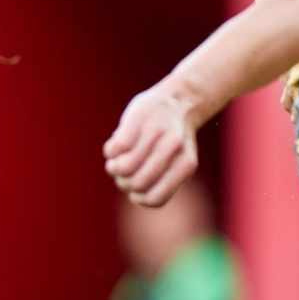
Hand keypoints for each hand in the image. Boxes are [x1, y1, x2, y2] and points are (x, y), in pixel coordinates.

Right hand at [103, 81, 202, 206]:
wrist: (179, 100)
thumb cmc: (173, 139)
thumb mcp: (179, 163)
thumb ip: (163, 181)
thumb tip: (136, 193)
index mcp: (186, 165)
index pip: (154, 199)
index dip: (138, 197)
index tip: (136, 187)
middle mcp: (174, 149)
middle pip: (136, 184)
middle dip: (124, 181)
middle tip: (126, 169)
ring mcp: (156, 133)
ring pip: (123, 168)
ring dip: (115, 166)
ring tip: (119, 158)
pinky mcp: (138, 119)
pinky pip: (115, 149)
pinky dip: (112, 150)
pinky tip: (118, 143)